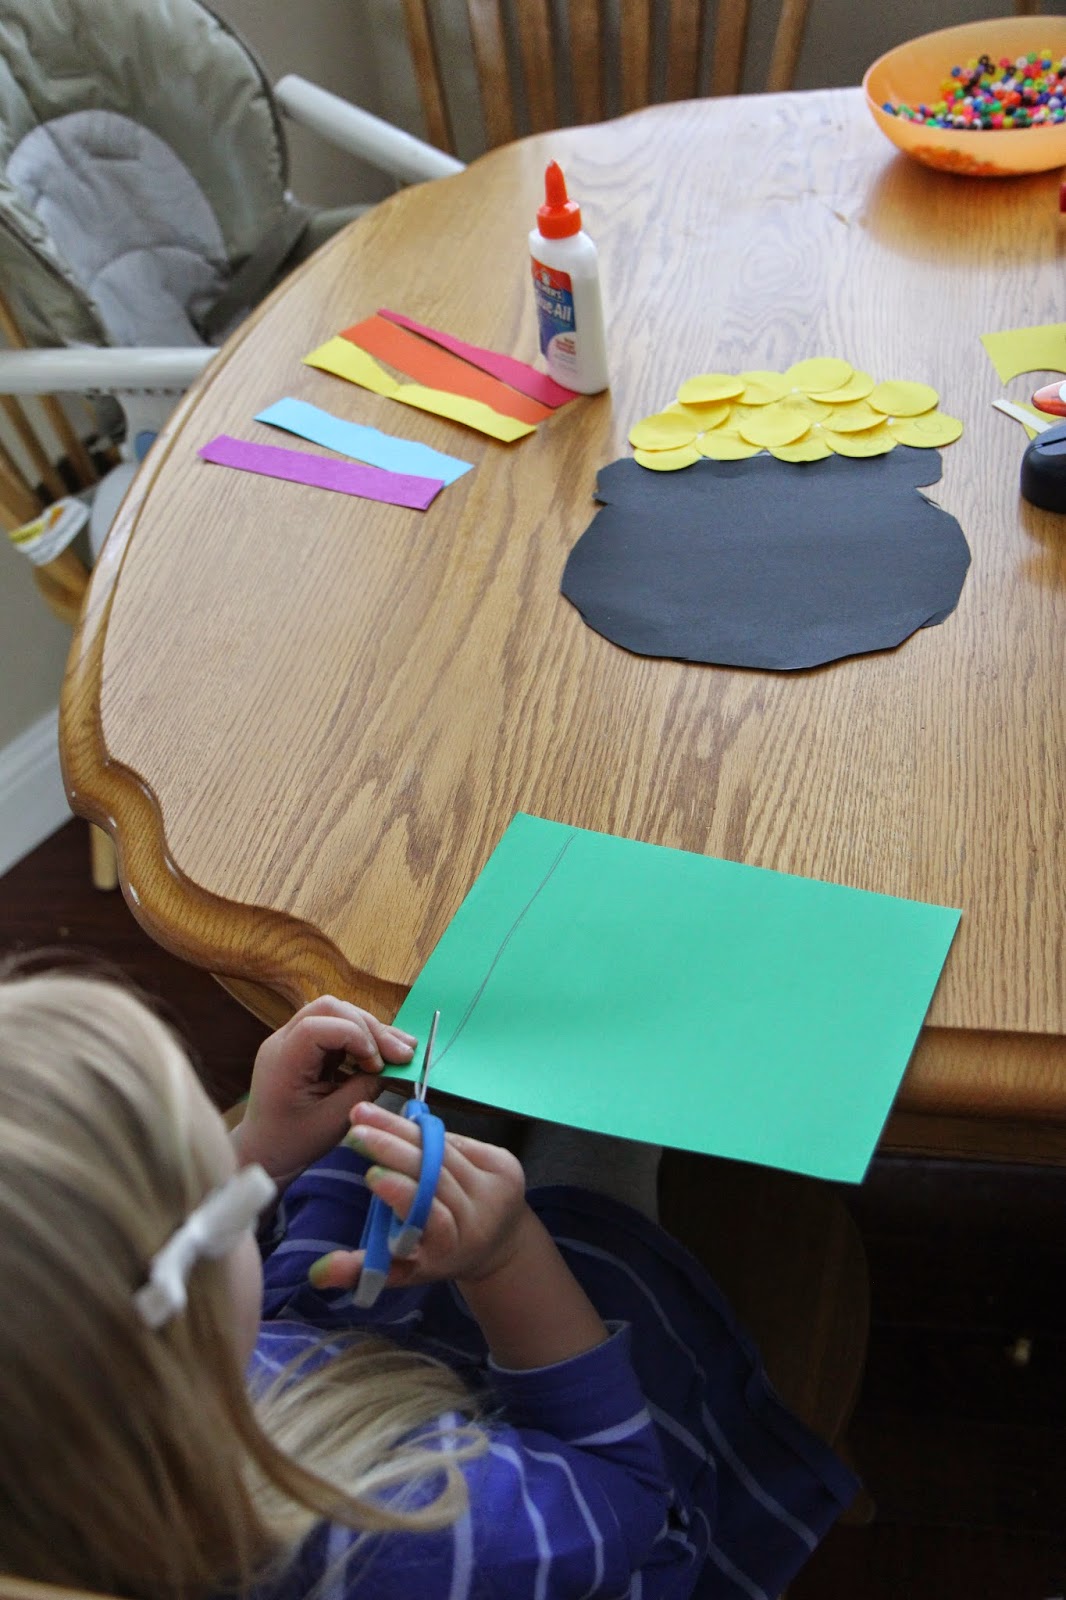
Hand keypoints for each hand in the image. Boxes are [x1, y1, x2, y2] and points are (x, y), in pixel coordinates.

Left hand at [231, 997, 415, 1185]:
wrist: (265, 1152)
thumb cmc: (295, 1142)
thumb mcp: (335, 1120)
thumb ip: (364, 1089)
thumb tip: (395, 1066)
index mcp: (283, 1060)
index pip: (319, 1025)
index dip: (355, 1036)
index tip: (376, 1065)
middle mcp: (282, 1040)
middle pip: (330, 1008)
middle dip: (369, 1027)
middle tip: (400, 1054)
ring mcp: (291, 1039)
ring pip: (337, 1013)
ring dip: (370, 1030)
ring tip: (401, 1051)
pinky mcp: (303, 1045)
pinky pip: (336, 1028)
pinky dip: (362, 1039)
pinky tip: (383, 1054)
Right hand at [309, 1098, 529, 1291]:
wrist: (497, 1241)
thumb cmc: (437, 1255)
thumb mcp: (401, 1270)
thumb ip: (362, 1270)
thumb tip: (318, 1274)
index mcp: (454, 1250)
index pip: (433, 1219)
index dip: (405, 1196)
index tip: (374, 1175)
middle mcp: (481, 1219)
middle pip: (436, 1176)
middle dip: (393, 1150)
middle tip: (356, 1131)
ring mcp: (498, 1189)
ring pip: (444, 1151)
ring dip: (402, 1129)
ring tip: (365, 1114)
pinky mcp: (507, 1164)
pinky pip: (457, 1141)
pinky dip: (426, 1132)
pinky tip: (398, 1121)